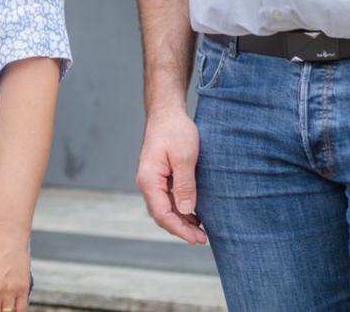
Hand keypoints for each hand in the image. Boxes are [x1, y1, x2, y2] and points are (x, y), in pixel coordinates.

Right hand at [134, 108, 205, 244]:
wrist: (166, 111)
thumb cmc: (174, 130)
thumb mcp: (184, 157)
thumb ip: (184, 185)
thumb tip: (185, 211)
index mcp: (149, 180)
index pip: (162, 214)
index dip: (179, 229)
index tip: (197, 238)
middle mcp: (147, 183)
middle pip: (162, 215)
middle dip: (181, 229)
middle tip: (203, 239)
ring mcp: (152, 180)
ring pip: (165, 208)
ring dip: (181, 221)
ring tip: (201, 230)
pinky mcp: (159, 176)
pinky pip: (167, 199)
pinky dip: (180, 209)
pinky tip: (194, 213)